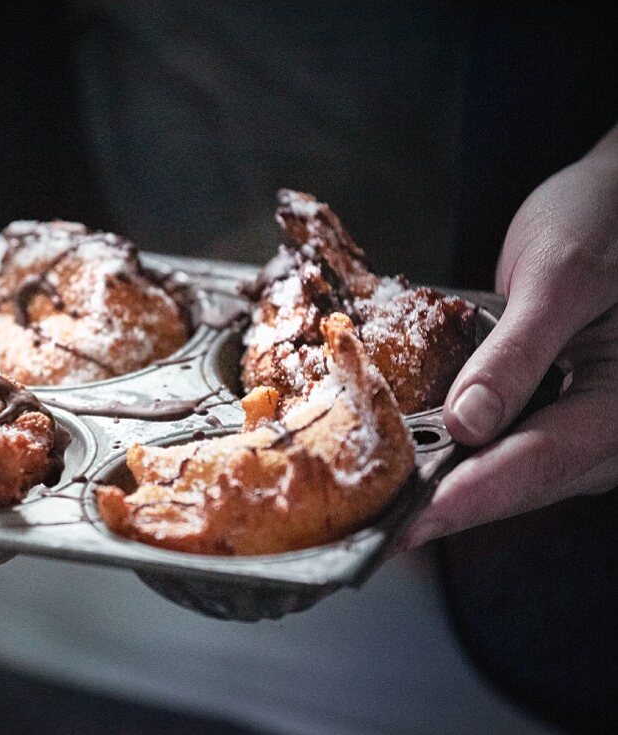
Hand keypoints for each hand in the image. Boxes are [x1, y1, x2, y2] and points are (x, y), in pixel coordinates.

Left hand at [406, 127, 617, 547]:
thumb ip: (517, 352)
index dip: (468, 497)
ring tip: (376, 513)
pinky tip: (404, 467)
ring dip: (443, 492)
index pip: (539, 462)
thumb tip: (466, 424)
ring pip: (506, 474)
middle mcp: (607, 429)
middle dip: (444, 510)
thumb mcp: (562, 275)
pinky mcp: (551, 413)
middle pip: (520, 483)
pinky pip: (502, 448)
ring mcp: (579, 425)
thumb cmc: (605, 222)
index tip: (410, 524)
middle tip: (371, 536)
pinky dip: (452, 458)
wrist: (616, 201)